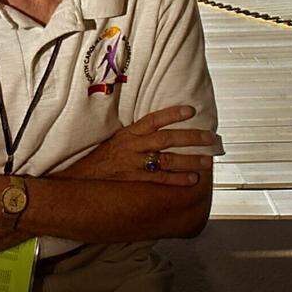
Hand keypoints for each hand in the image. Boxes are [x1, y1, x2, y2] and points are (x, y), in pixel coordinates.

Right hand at [52, 105, 215, 185]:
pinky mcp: (135, 181)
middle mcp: (132, 147)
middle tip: (210, 137)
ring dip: (189, 160)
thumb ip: (136, 136)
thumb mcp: (116, 142)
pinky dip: (177, 179)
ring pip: (167, 160)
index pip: (153, 120)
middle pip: (166, 139)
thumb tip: (159, 129)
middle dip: (190, 138)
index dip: (172, 114)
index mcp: (128, 134)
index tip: (191, 110)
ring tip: (207, 160)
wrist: (80, 181)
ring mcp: (134, 164)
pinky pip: (160, 179)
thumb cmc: (101, 161)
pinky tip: (192, 179)